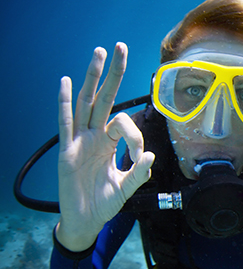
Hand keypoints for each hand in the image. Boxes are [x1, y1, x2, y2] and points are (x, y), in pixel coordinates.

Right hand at [56, 43, 153, 250]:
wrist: (86, 222)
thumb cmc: (105, 203)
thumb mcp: (127, 188)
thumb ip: (138, 172)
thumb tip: (150, 155)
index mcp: (110, 142)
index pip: (124, 123)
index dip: (134, 135)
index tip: (138, 155)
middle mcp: (94, 136)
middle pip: (104, 98)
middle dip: (113, 74)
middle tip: (121, 47)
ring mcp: (79, 141)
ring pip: (85, 103)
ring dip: (92, 78)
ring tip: (98, 53)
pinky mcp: (66, 151)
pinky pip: (65, 123)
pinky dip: (65, 103)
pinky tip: (66, 82)